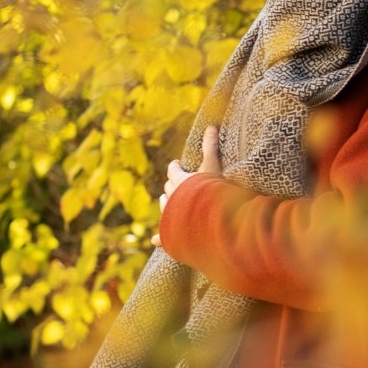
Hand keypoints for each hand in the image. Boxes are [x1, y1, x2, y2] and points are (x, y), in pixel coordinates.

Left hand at [151, 126, 220, 246]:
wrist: (205, 216)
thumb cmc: (208, 189)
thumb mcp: (212, 166)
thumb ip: (211, 147)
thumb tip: (211, 126)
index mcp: (179, 180)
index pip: (173, 170)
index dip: (175, 166)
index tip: (177, 163)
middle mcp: (171, 196)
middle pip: (167, 188)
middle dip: (171, 185)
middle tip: (176, 184)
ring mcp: (171, 214)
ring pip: (164, 207)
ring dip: (167, 204)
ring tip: (171, 206)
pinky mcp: (172, 231)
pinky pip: (164, 236)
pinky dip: (161, 238)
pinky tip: (155, 241)